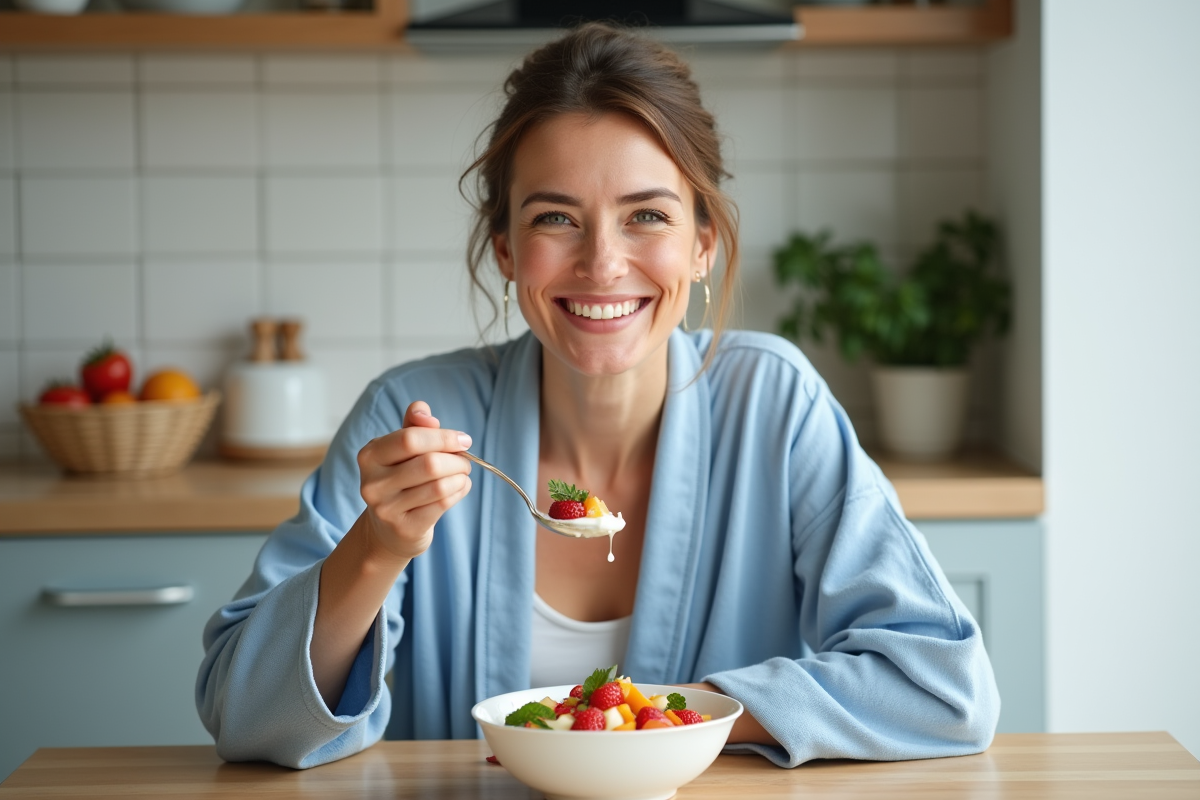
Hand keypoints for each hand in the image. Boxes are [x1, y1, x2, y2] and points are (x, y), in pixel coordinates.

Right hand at [355, 401, 472, 562]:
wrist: (389, 528)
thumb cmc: (401, 479)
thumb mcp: (403, 449)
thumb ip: (414, 426)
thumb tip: (424, 411)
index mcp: (370, 455)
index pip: (410, 439)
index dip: (443, 437)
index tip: (464, 440)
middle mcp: (373, 483)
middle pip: (429, 464)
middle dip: (457, 459)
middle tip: (466, 461)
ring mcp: (386, 509)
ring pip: (439, 486)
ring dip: (461, 477)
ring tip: (462, 475)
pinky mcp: (404, 528)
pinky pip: (442, 504)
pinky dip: (459, 492)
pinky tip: (460, 488)